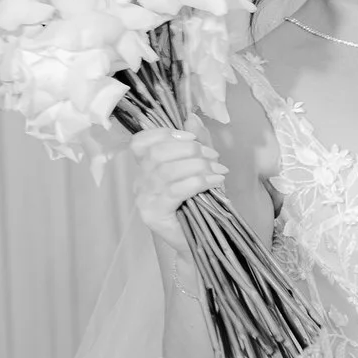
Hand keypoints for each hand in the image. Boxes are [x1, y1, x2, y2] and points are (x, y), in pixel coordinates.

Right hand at [128, 117, 226, 249]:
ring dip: (198, 165)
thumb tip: (192, 116)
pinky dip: (198, 181)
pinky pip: (175, 191)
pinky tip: (214, 181)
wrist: (202, 241)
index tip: (191, 137)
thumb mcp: (201, 167)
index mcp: (145, 168)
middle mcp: (139, 182)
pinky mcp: (154, 214)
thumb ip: (196, 142)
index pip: (141, 142)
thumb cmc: (200, 203)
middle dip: (189, 150)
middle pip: (157, 154)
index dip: (164, 134)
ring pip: (167, 171)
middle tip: (213, 156)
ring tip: (218, 169)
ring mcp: (144, 199)